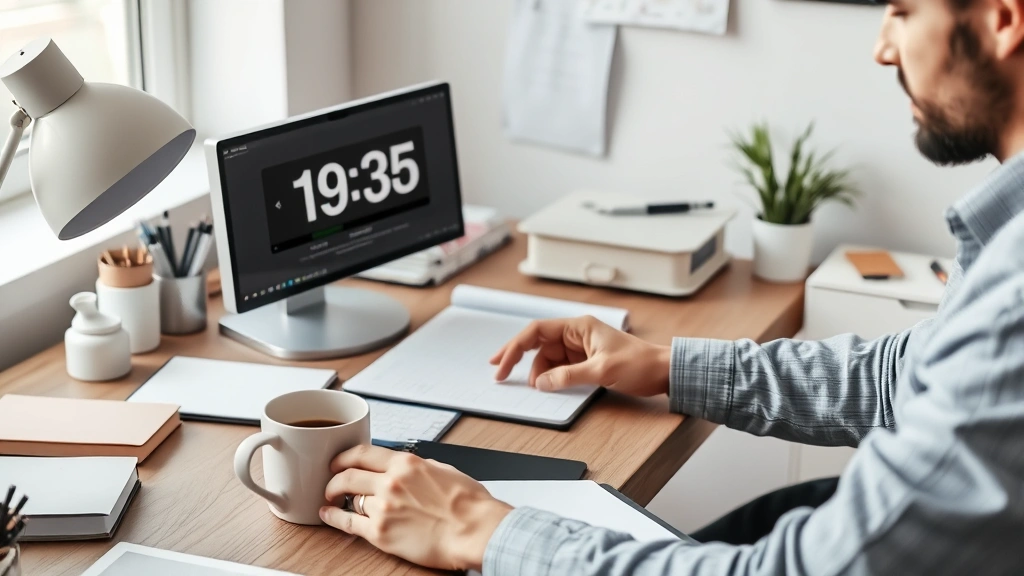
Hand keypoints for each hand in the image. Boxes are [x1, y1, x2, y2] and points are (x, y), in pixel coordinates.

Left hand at [320, 445, 512, 571]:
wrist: (476, 531)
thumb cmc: (470, 505)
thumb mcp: (445, 471)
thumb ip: (421, 467)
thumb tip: (410, 468)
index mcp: (407, 464)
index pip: (363, 454)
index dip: (343, 457)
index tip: (338, 461)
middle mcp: (391, 483)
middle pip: (348, 475)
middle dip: (334, 478)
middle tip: (331, 482)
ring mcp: (383, 508)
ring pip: (348, 498)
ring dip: (338, 499)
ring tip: (334, 501)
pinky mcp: (381, 534)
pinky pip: (348, 523)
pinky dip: (334, 518)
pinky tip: (327, 515)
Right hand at [491, 316, 670, 396]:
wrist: (664, 372)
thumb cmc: (640, 363)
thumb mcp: (602, 370)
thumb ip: (568, 376)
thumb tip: (541, 383)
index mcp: (579, 326)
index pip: (537, 331)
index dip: (515, 346)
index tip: (501, 362)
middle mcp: (577, 334)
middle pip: (539, 345)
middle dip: (519, 358)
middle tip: (500, 373)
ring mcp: (581, 348)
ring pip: (548, 358)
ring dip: (538, 373)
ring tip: (536, 388)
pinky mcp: (586, 362)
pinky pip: (560, 368)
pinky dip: (550, 377)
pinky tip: (546, 386)